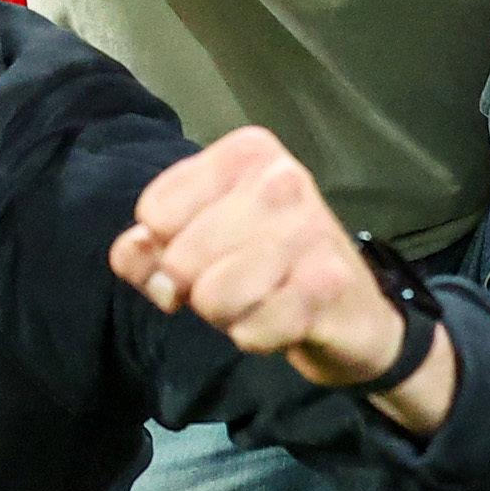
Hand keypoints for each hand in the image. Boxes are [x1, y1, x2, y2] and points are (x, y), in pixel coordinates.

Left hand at [110, 127, 412, 389]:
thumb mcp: (198, 245)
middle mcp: (282, 179)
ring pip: (212, 298)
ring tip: (261, 299)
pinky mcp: (327, 283)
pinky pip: (249, 330)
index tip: (204, 253)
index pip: (155, 212)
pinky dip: (257, 337)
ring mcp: (309, 229)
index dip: (165, 249)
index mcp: (247, 153)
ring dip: (228, 316)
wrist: (354, 312)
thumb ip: (147, 248)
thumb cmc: (264, 267)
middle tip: (236, 283)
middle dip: (196, 289)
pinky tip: (284, 320)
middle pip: (179, 258)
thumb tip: (135, 249)